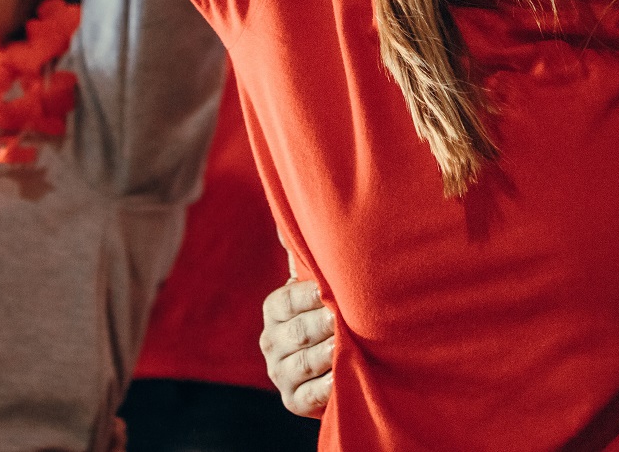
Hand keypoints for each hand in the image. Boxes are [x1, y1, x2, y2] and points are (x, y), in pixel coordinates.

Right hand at [261, 266, 334, 418]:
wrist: (347, 356)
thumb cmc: (334, 307)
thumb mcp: (319, 281)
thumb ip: (306, 253)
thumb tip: (289, 218)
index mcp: (275, 310)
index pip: (282, 302)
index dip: (305, 297)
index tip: (326, 291)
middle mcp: (272, 342)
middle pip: (294, 333)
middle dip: (321, 325)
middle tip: (343, 317)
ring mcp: (281, 373)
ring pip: (301, 364)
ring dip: (325, 354)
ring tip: (345, 344)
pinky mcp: (294, 400)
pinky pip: (308, 396)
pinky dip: (326, 387)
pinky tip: (343, 376)